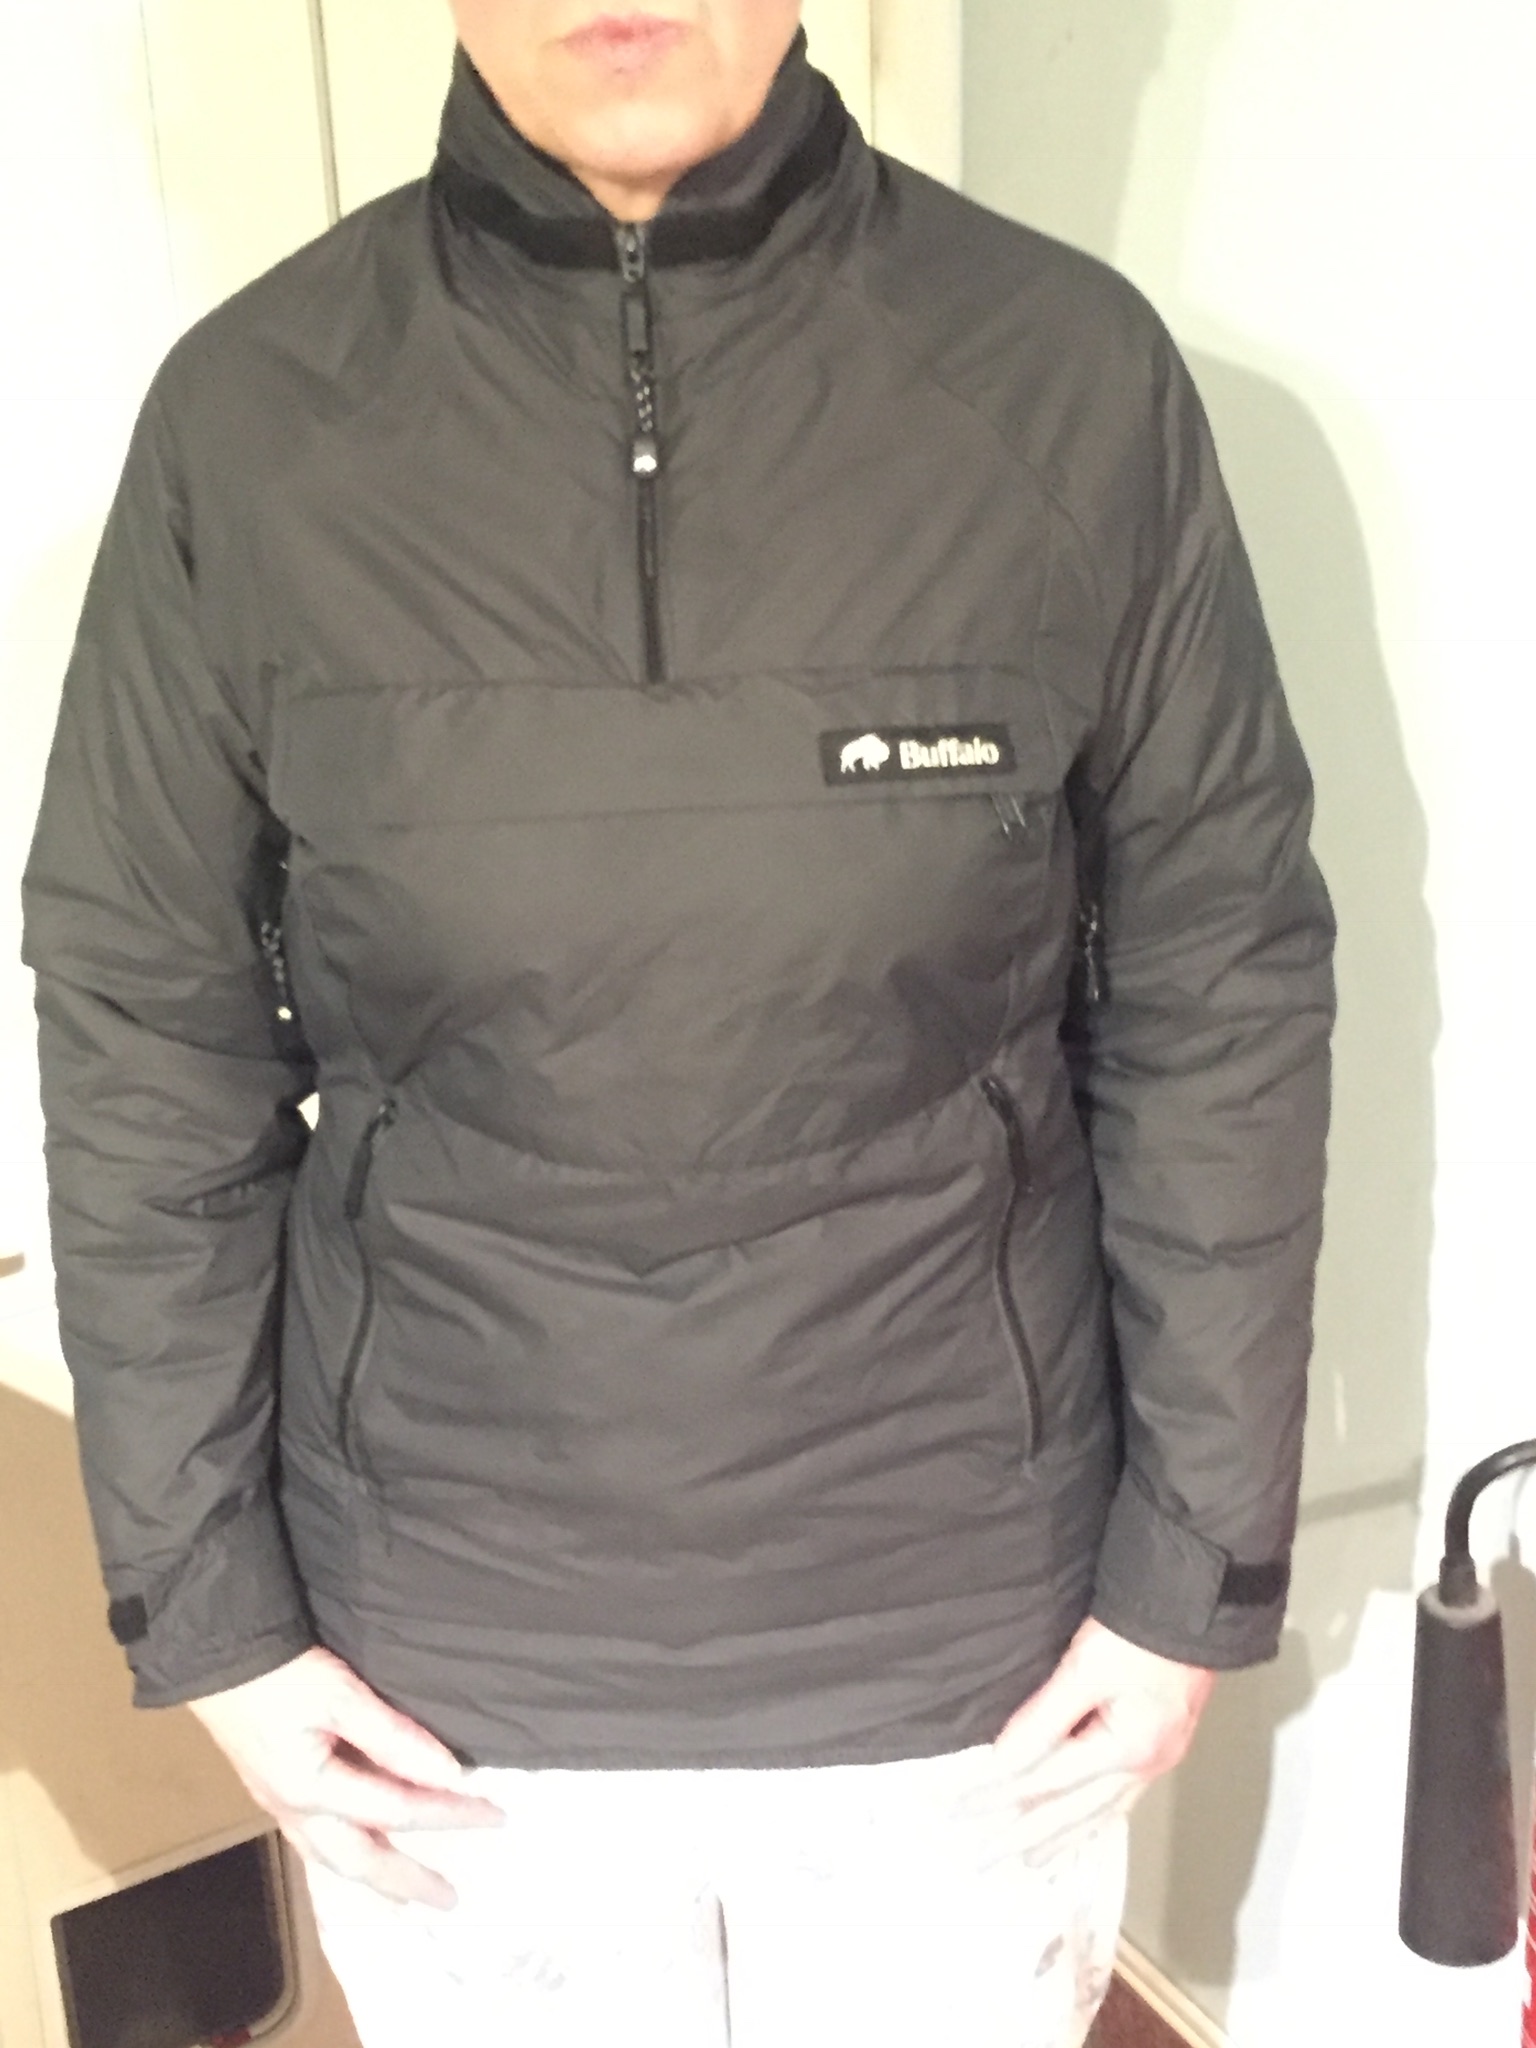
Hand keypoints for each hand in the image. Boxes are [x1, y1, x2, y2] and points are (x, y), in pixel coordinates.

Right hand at [185, 1646, 505, 1908]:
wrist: (217, 1656)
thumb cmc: (280, 1672)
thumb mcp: (341, 1695)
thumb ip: (393, 1737)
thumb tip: (447, 1773)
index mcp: (315, 1790)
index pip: (398, 1811)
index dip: (447, 1813)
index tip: (491, 1815)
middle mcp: (297, 1809)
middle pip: (362, 1858)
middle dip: (408, 1880)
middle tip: (448, 1898)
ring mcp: (280, 1804)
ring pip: (335, 1857)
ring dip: (374, 1877)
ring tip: (403, 1896)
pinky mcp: (273, 1790)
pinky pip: (315, 1842)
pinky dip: (344, 1858)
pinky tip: (354, 1854)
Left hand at [970, 1619, 1215, 1864]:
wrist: (1193, 1608)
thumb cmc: (1143, 1632)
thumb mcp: (1086, 1667)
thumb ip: (1044, 1717)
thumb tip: (1005, 1759)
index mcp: (1128, 1748)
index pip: (1048, 1778)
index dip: (1002, 1792)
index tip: (966, 1806)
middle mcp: (1146, 1764)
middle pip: (1075, 1808)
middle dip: (1027, 1833)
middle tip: (989, 1855)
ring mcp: (1158, 1760)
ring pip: (1100, 1811)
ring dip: (1062, 1836)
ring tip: (1033, 1858)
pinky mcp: (1161, 1747)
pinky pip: (1120, 1798)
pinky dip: (1094, 1817)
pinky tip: (1084, 1825)